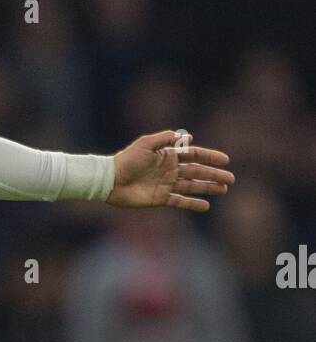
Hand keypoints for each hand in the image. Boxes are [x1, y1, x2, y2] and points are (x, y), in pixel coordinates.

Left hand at [106, 130, 234, 211]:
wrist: (111, 181)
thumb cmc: (126, 160)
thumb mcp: (145, 144)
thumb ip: (165, 139)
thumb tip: (187, 136)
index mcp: (169, 155)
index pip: (195, 154)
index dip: (210, 157)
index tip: (225, 160)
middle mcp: (170, 170)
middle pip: (197, 172)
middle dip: (214, 174)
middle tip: (231, 179)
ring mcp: (166, 185)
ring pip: (192, 186)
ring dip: (208, 188)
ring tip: (223, 190)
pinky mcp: (160, 199)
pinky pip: (180, 202)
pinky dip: (192, 204)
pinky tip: (206, 206)